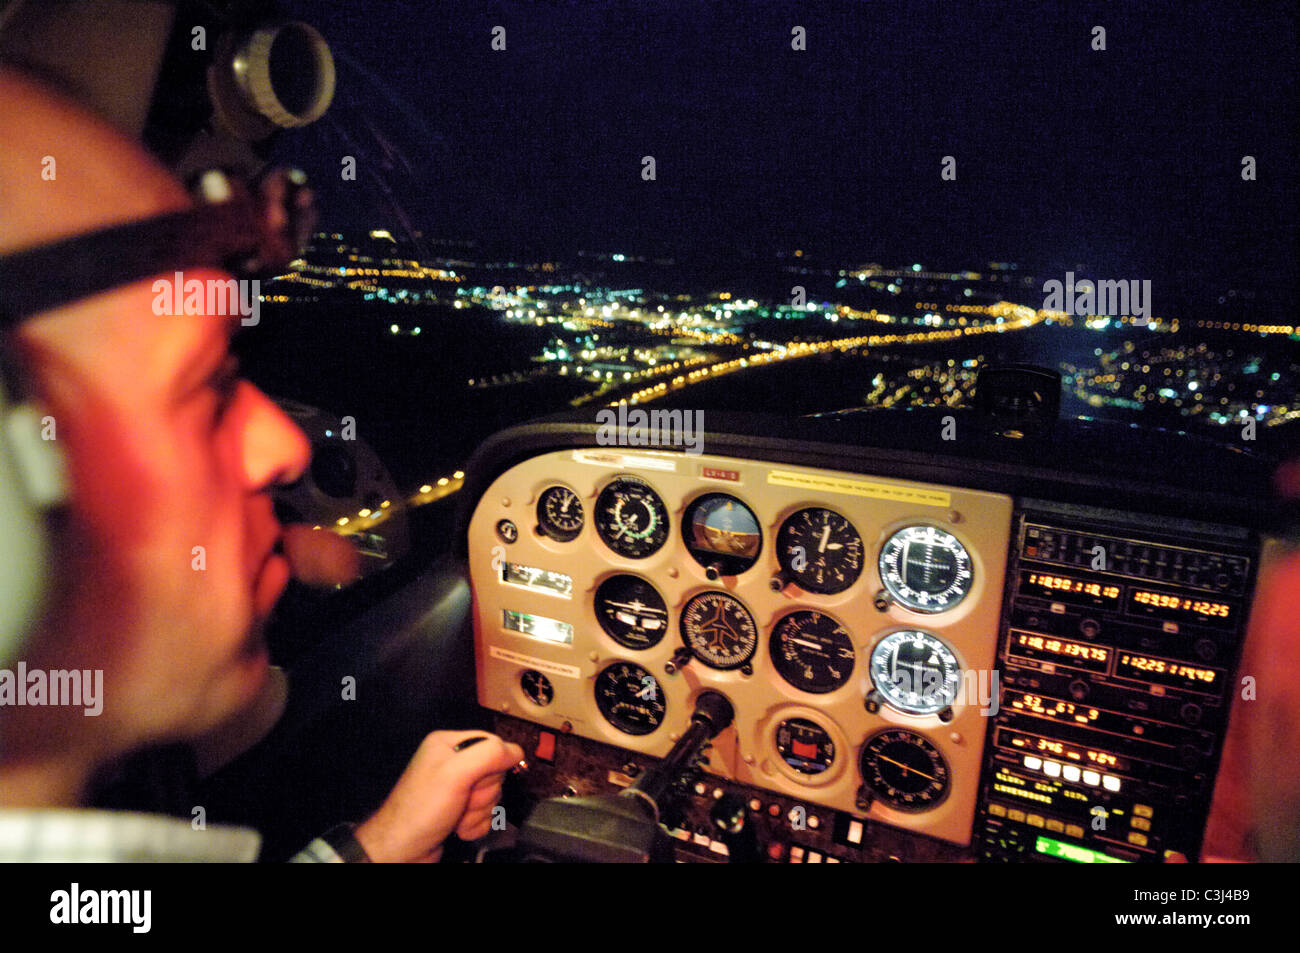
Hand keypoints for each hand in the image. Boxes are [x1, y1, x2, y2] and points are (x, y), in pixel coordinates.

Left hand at [354, 730, 523, 862]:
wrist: (400, 851)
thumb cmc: (422, 810)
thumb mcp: (455, 774)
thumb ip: (489, 756)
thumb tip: (517, 752)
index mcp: (448, 744)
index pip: (492, 744)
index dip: (493, 765)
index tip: (475, 780)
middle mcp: (452, 763)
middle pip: (494, 772)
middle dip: (482, 793)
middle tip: (462, 801)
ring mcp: (455, 789)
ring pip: (492, 795)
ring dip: (478, 812)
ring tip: (457, 818)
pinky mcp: (458, 810)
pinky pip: (485, 814)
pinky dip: (476, 824)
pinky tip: (459, 828)